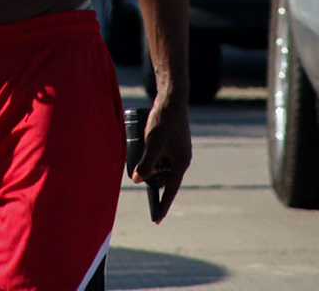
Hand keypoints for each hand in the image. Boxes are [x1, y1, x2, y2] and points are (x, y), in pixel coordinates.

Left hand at [132, 98, 191, 220]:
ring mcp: (178, 150)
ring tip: (141, 150)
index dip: (162, 205)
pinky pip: (161, 154)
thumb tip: (137, 180)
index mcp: (180, 163)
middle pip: (164, 177)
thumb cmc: (163, 121)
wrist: (172, 98)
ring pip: (161, 165)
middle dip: (151, 176)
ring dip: (150, 163)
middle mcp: (181, 159)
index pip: (170, 190)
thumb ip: (145, 164)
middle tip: (137, 171)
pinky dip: (152, 154)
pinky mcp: (173, 141)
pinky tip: (144, 143)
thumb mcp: (152, 144)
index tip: (156, 220)